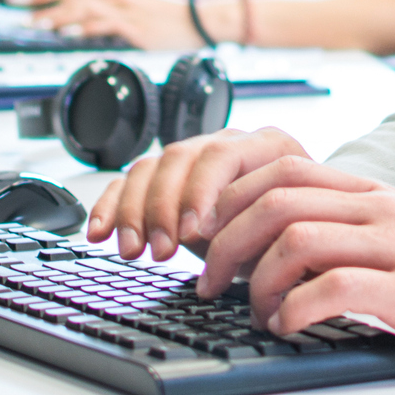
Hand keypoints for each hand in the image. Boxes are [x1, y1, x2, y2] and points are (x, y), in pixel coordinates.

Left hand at [22, 0, 208, 49]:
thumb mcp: (137, 10)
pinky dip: (81, 28)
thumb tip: (88, 28)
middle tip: (20, 18)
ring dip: (55, 18)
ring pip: (82, 9)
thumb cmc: (171, 18)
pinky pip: (102, 24)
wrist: (200, 18)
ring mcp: (126, 9)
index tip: (30, 7)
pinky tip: (66, 33)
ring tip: (35, 26)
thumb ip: (112, 16)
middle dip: (43, 7)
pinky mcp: (134, 25)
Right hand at [89, 127, 312, 260]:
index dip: (201, 193)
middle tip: (161, 251)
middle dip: (162, 208)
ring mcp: (194, 157)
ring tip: (134, 252)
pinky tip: (101, 234)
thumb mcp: (288, 234)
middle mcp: (227, 142)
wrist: (294, 230)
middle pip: (179, 158)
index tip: (193, 235)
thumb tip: (223, 245)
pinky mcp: (167, 177)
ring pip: (150, 168)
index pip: (222, 155)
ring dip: (134, 212)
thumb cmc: (293, 232)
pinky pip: (129, 182)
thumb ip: (261, 232)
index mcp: (266, 147)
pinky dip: (111, 207)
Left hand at [199, 156, 394, 369]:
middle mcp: (379, 209)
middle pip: (276, 200)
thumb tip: (272, 245)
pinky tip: (289, 327)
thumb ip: (345, 228)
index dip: (229, 197)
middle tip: (208, 281)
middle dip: (226, 241)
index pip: (282, 168)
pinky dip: (295, 309)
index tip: (206, 236)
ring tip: (254, 311)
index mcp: (372, 193)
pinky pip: (335, 288)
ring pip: (296, 239)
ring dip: (257, 280)